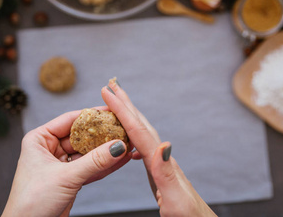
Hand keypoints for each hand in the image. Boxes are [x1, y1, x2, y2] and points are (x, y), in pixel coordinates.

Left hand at [2, 108, 131, 216]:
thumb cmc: (32, 202)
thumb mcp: (65, 177)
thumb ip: (94, 161)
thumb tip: (117, 146)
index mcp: (39, 139)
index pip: (70, 120)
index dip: (92, 115)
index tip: (111, 111)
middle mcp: (49, 149)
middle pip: (82, 136)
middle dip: (103, 134)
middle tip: (123, 128)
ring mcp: (60, 165)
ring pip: (88, 153)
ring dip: (106, 151)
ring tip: (127, 143)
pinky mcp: (69, 180)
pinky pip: (90, 168)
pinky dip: (104, 165)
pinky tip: (121, 159)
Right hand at [102, 80, 215, 216]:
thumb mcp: (175, 198)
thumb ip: (166, 172)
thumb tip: (163, 143)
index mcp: (160, 162)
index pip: (137, 130)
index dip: (122, 110)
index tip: (107, 92)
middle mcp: (161, 157)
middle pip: (140, 124)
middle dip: (125, 103)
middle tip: (111, 85)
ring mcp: (160, 163)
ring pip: (141, 133)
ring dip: (128, 116)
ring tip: (117, 106)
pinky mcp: (159, 172)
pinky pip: (141, 147)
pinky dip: (132, 137)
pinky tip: (128, 142)